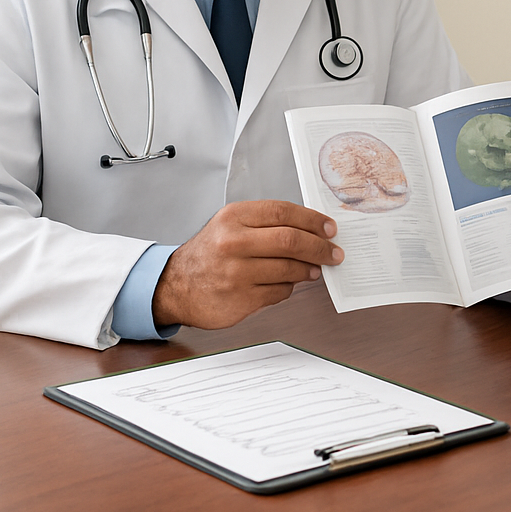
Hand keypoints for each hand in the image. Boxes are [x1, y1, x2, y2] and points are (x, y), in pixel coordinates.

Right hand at [152, 200, 342, 329]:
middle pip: (290, 240)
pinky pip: (280, 292)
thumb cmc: (210, 253)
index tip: (330, 229)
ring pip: (289, 268)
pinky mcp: (240, 299)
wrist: (176, 286)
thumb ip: (267, 224)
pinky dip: (290, 287)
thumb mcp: (231, 225)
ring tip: (314, 269)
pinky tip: (287, 283)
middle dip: (320, 247)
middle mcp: (233, 243)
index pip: (283, 212)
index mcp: (233, 217)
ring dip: (309, 269)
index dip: (313, 220)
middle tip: (334, 252)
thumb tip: (312, 229)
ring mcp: (236, 273)